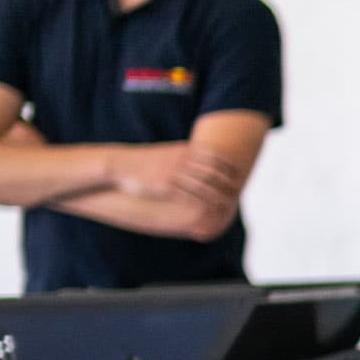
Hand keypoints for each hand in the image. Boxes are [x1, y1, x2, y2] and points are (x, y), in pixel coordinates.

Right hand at [105, 139, 239, 224]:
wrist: (120, 165)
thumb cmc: (142, 161)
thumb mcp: (164, 152)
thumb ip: (180, 153)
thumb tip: (193, 154)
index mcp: (182, 151)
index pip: (212, 155)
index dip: (227, 164)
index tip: (239, 171)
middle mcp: (181, 160)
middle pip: (212, 169)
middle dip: (227, 180)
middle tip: (238, 189)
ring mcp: (174, 173)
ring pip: (203, 184)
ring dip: (218, 193)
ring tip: (229, 202)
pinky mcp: (166, 186)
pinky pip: (188, 195)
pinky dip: (202, 202)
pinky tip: (209, 209)